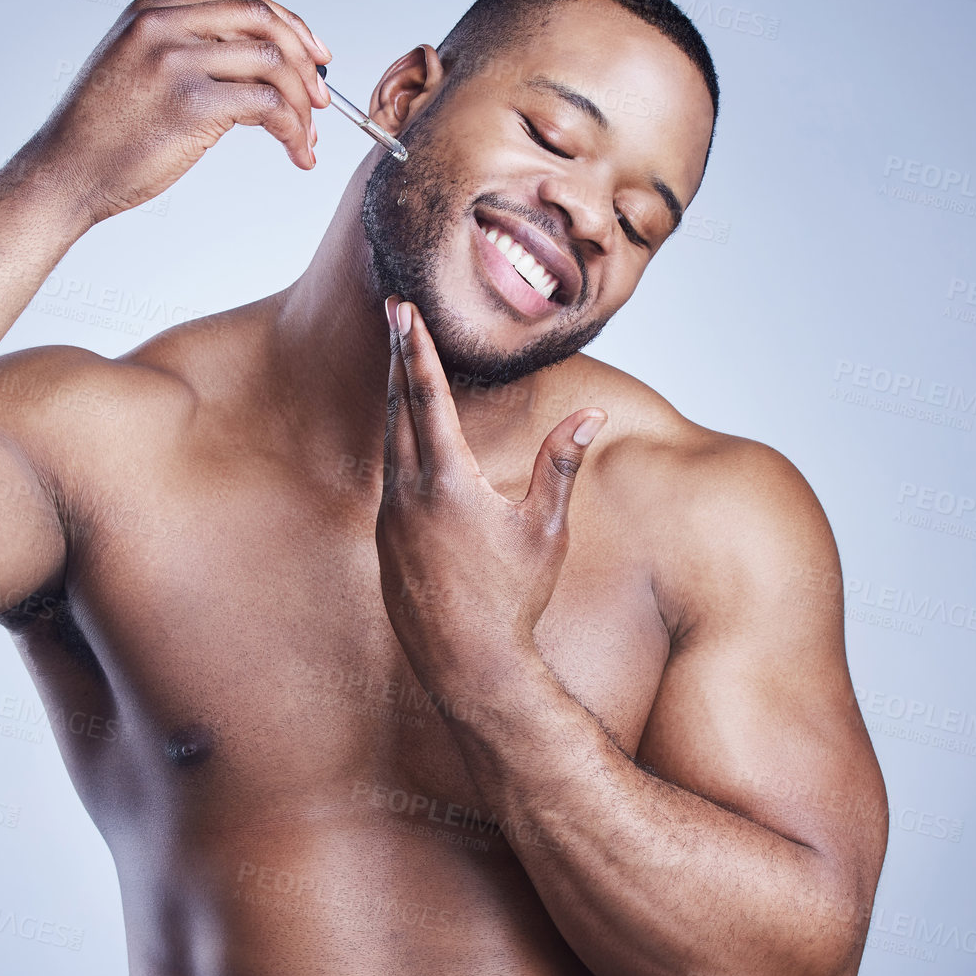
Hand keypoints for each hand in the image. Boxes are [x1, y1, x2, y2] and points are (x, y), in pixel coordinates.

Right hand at [12, 0, 330, 223]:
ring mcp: (176, 62)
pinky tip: (295, 152)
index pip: (241, 1)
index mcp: (151, 13)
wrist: (65, 174)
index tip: (313, 55)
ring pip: (273, 63)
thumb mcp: (136, 73)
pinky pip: (267, 105)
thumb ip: (186, 57)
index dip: (288, 25)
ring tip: (307, 138)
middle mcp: (164, 27)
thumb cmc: (101, 137)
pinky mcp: (191, 104)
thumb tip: (252, 71)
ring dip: (302, 104)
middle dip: (306, 58)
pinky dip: (293, 129)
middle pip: (264, 21)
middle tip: (321, 99)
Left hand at [375, 296, 606, 697]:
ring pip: (389, 444)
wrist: (468, 664)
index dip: (417, 349)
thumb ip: (561, 464)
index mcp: (447, 481)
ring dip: (395, 402)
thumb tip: (591, 414)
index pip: (428, 397)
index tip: (402, 311)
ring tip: (398, 367)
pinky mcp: (384, 542)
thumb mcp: (546, 529)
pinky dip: (395, 446)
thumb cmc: (513, 598)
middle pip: (399, 409)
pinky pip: (388, 479)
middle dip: (399, 359)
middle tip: (393, 316)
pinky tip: (403, 442)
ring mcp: (390, 519)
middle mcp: (408, 493)